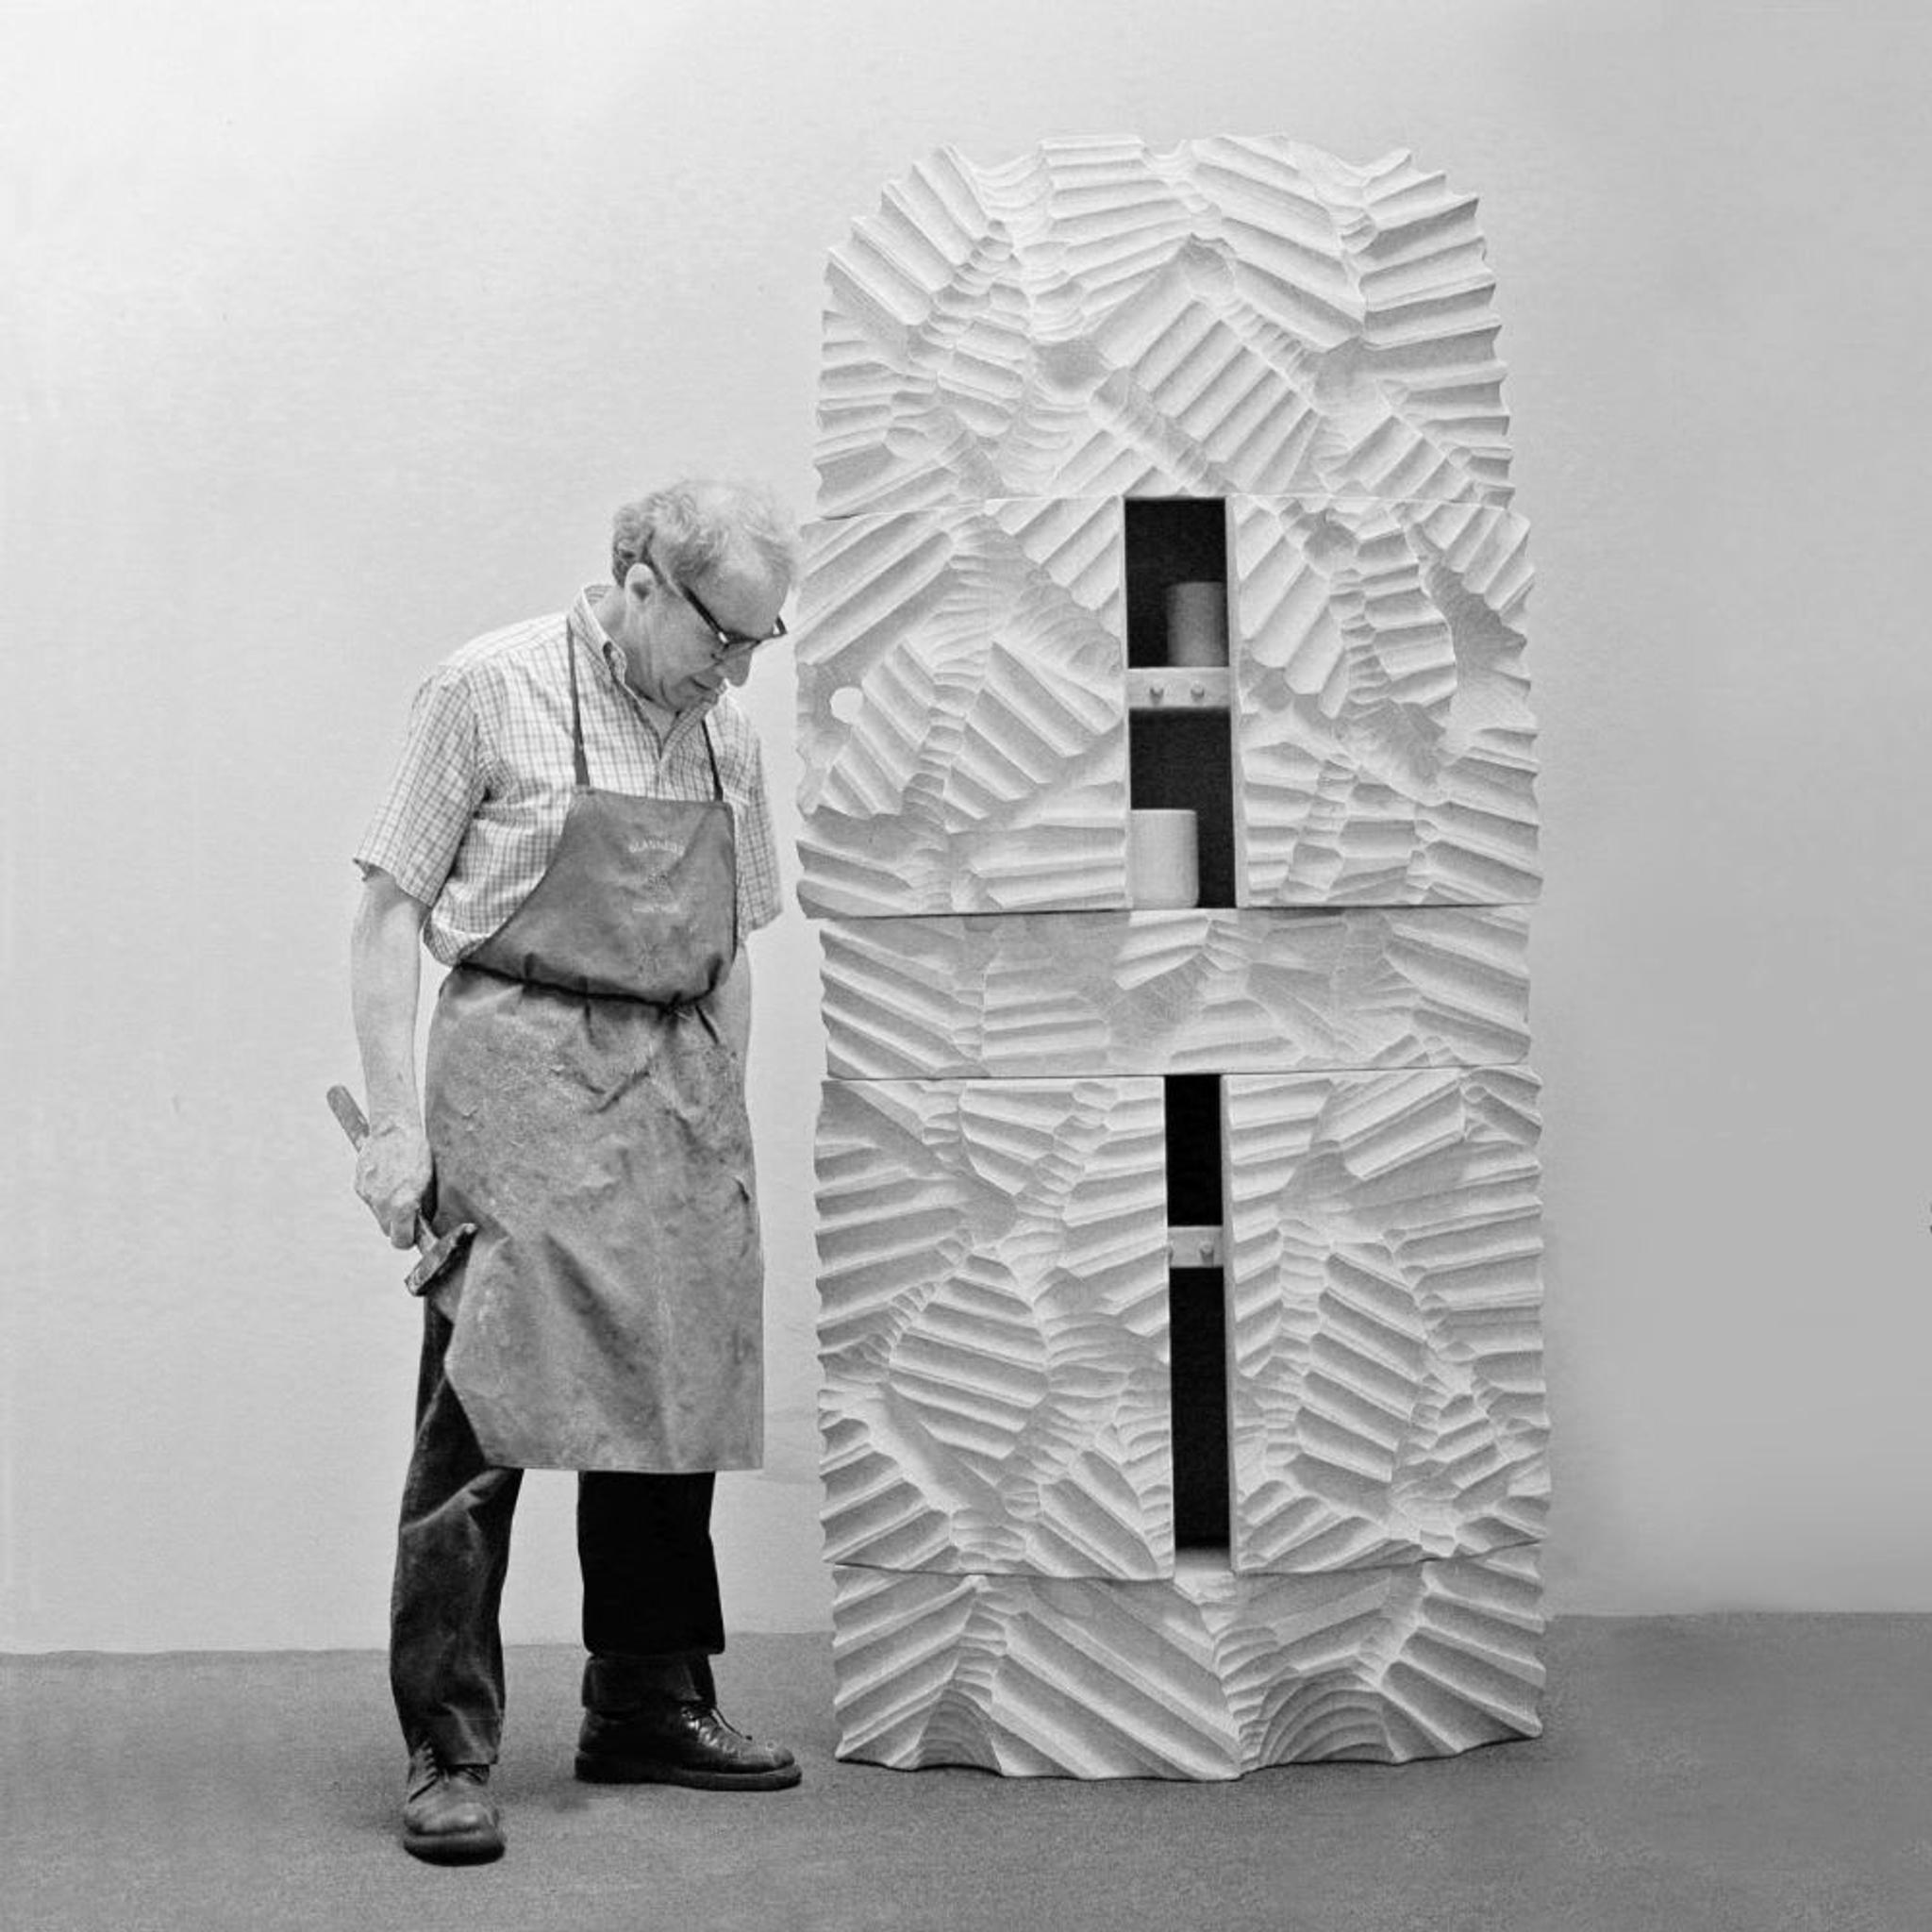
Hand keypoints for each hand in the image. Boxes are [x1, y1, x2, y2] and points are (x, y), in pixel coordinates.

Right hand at [354, 1120, 433, 1249]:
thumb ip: (424, 1209)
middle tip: (410, 1209)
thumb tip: (424, 1228)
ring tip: (399, 1186)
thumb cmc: (419, 1154)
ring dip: (387, 1209)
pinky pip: (370, 1199)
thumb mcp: (430, 1183)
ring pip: (378, 1214)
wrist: (395, 1127)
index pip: (401, 1242)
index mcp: (403, 1205)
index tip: (414, 1234)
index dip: (408, 1240)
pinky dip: (378, 1194)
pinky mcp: (358, 1185)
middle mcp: (382, 1203)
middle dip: (398, 1225)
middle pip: (388, 1229)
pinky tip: (387, 1177)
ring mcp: (368, 1194)